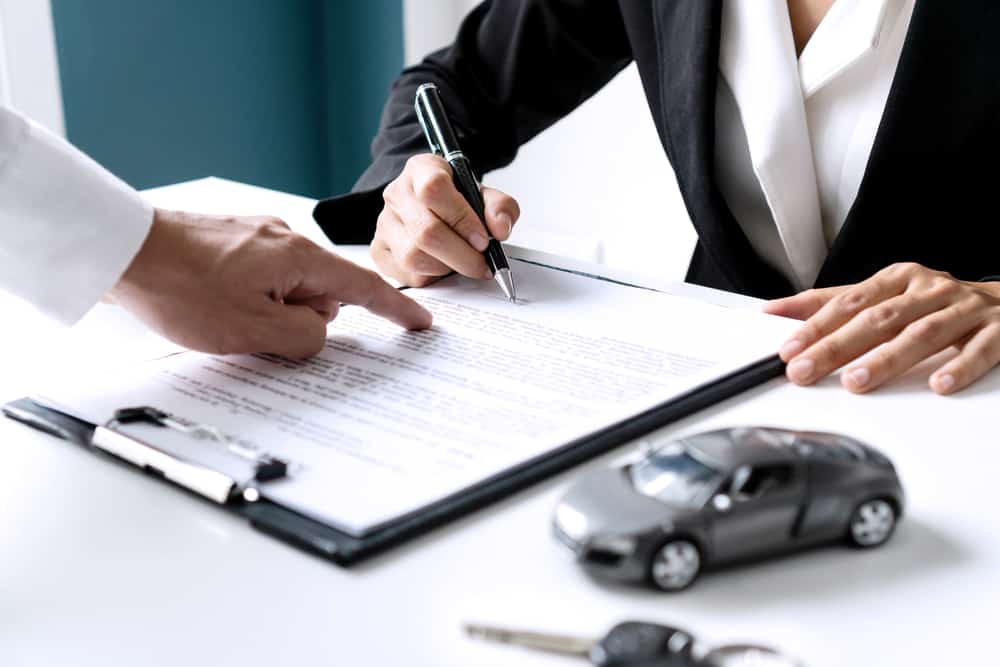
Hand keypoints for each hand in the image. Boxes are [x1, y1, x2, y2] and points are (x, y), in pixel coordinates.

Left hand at [108, 209, 431, 357]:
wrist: (120, 250)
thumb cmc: (180, 288)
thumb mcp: (252, 331)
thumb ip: (304, 337)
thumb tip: (320, 332)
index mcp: (298, 258)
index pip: (363, 287)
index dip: (395, 310)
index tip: (419, 323)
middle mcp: (283, 240)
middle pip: (319, 293)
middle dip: (301, 321)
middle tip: (258, 335)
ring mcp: (256, 238)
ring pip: (286, 289)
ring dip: (269, 312)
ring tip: (224, 319)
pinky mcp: (232, 242)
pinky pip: (260, 279)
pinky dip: (250, 300)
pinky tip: (215, 307)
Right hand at [371, 153, 520, 285]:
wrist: (434, 210)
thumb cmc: (458, 202)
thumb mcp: (484, 196)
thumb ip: (501, 207)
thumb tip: (500, 230)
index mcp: (421, 169)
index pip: (434, 189)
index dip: (462, 219)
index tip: (484, 239)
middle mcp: (397, 194)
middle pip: (425, 231)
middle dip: (462, 256)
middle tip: (482, 264)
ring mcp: (384, 224)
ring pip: (414, 257)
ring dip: (448, 268)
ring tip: (463, 263)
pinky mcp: (379, 251)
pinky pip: (407, 275)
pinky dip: (432, 279)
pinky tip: (443, 268)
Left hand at [764, 262, 999, 394]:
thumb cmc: (938, 303)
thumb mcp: (888, 295)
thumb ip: (836, 304)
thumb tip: (777, 311)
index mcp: (899, 279)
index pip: (850, 302)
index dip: (816, 324)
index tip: (788, 348)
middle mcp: (930, 290)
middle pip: (878, 319)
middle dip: (837, 346)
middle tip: (805, 369)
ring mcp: (965, 310)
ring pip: (923, 333)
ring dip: (887, 359)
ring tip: (856, 381)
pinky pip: (981, 349)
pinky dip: (960, 366)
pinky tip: (940, 384)